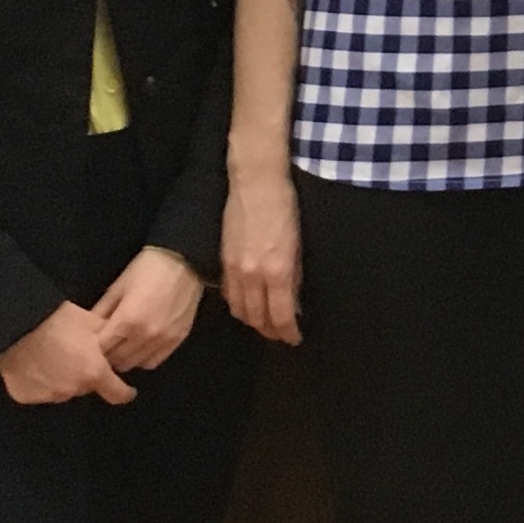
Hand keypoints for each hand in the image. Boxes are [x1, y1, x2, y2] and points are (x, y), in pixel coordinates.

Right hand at [0, 302, 136, 406]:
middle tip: (78, 357)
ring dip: (64, 379)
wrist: (14, 325)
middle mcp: (72, 390)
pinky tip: (36, 365)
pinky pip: (39, 391)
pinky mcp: (24, 396)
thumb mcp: (92, 322)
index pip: (118, 394)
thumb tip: (120, 343)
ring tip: (54, 358)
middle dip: (87, 375)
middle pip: (86, 387)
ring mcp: (46, 396)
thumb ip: (109, 338)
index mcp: (93, 373)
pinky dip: (41, 382)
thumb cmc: (57, 319)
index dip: (125, 392)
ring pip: (63, 390)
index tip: (127, 390)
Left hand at [87, 246, 201, 372]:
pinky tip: (140, 345)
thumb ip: (101, 310)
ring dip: (125, 357)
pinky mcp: (177, 340)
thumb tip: (87, 327)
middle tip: (106, 342)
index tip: (92, 340)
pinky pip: (154, 361)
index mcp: (127, 321)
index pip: (101, 348)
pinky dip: (143, 357)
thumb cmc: (147, 269)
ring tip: (123, 344)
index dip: (93, 346)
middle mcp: (145, 336)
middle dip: (108, 354)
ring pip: (135, 364)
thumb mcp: (118, 286)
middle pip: (117, 360)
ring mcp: (163, 340)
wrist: (184, 261)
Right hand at [220, 171, 302, 345]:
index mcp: (278, 271)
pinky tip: (247, 303)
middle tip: (280, 335)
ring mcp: (235, 269)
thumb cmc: (285, 209)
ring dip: (252, 321)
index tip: (295, 338)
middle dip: (270, 332)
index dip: (288, 332)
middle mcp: (254, 275)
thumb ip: (295, 276)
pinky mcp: (224, 261)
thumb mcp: (299, 245)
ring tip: (264, 324)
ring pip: (240, 310)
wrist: (257, 184)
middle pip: (257, 318)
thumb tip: (295, 302)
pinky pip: (229, 294)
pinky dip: (238, 304)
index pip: (281, 316)